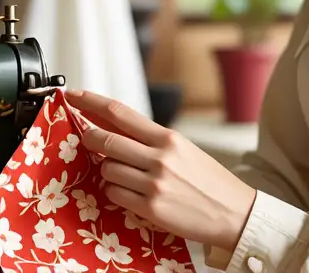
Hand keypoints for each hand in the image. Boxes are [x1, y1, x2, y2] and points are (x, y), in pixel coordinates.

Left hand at [67, 89, 256, 250]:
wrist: (234, 212)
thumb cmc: (208, 180)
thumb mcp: (183, 149)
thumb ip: (150, 140)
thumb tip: (112, 128)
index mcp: (168, 138)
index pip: (120, 113)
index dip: (91, 102)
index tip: (73, 96)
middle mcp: (160, 157)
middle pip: (104, 140)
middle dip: (89, 138)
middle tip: (86, 138)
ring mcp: (154, 183)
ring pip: (107, 169)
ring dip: (108, 171)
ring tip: (127, 176)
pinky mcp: (150, 208)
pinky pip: (114, 194)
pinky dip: (116, 192)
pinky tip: (132, 193)